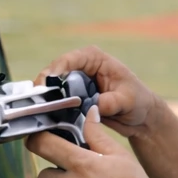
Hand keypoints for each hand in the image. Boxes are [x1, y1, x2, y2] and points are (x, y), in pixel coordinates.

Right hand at [36, 46, 157, 137]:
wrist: (141, 117)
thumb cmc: (138, 102)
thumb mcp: (127, 100)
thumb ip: (110, 102)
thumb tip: (94, 105)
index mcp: (95, 59)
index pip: (69, 60)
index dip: (54, 71)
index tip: (45, 85)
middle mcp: (82, 67)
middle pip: (55, 73)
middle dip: (44, 87)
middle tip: (36, 102)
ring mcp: (75, 82)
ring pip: (52, 87)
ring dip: (45, 99)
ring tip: (38, 111)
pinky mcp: (73, 97)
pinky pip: (57, 101)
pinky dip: (51, 108)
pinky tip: (46, 118)